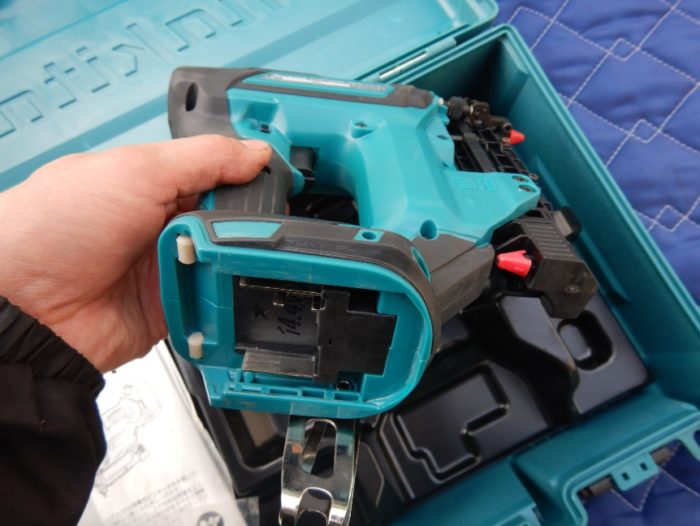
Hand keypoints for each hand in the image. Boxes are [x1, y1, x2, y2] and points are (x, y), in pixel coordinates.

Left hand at [0, 135, 270, 370]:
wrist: (25, 309)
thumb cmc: (53, 229)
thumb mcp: (136, 171)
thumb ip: (204, 159)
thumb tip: (258, 152)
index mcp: (153, 180)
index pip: (219, 168)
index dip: (252, 171)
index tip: (285, 177)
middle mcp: (163, 220)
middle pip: (232, 216)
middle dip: (248, 219)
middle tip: (257, 222)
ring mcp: (170, 264)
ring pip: (230, 257)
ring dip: (236, 257)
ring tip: (229, 255)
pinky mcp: (175, 305)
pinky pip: (217, 298)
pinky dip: (225, 294)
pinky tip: (224, 285)